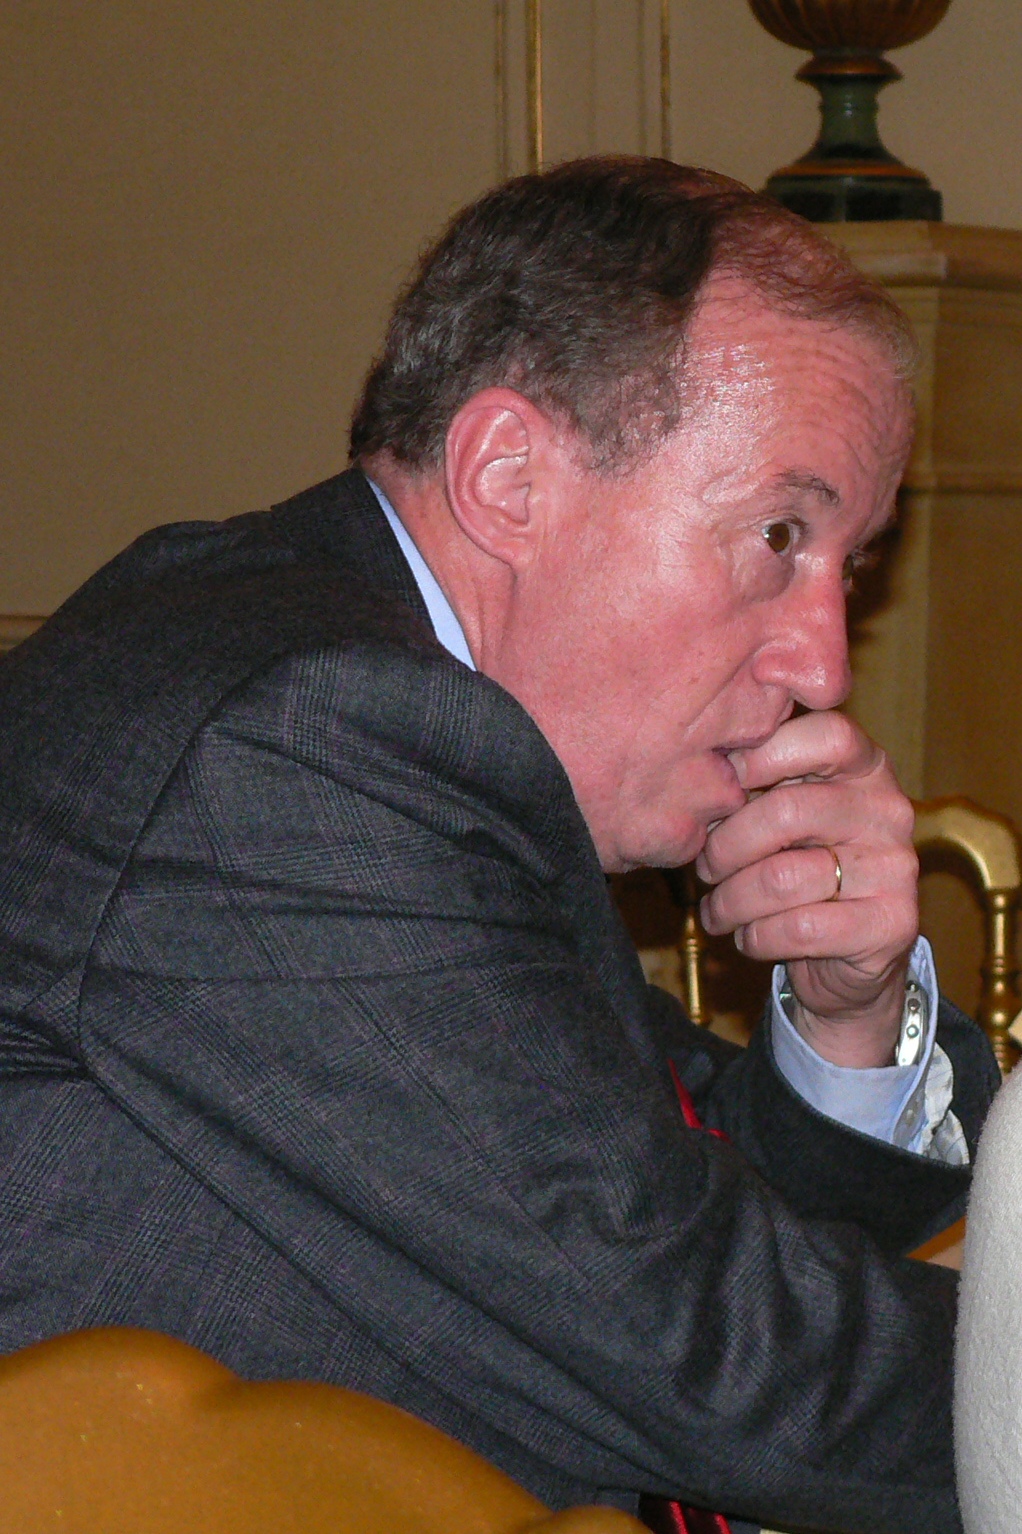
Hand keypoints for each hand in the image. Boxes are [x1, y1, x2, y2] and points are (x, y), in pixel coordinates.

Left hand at [696, 711, 917, 1068]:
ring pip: (782, 878)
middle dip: (725, 847)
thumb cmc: (800, 864)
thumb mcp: (783, 809)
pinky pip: (797, 929)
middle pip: (786, 811)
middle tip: (705, 867)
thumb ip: (756, 780)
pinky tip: (747, 936)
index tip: (721, 783)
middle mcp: (889, 809)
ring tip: (717, 910)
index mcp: (866, 766)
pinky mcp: (892, 924)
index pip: (827, 734)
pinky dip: (756, 937)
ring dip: (731, 901)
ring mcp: (895, 867)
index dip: (762, 754)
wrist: (848, 953)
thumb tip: (698, 771)